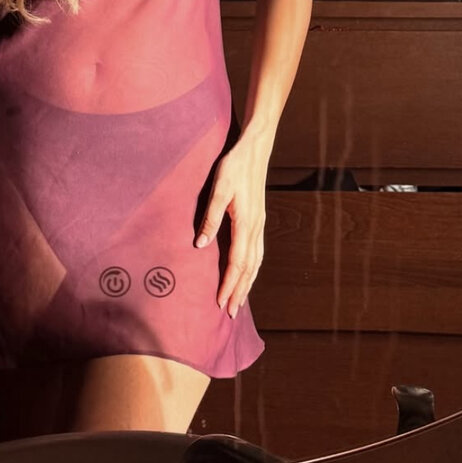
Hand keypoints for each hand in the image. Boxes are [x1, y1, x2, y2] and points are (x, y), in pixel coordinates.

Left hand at [194, 139, 266, 318]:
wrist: (255, 149)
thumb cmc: (234, 166)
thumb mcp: (219, 188)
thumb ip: (211, 216)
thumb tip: (200, 244)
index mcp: (246, 223)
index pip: (237, 263)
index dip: (228, 284)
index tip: (220, 303)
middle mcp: (256, 228)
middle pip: (249, 268)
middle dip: (240, 291)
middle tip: (231, 313)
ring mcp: (261, 224)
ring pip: (256, 262)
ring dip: (248, 283)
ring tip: (240, 300)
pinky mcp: (260, 219)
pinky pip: (258, 252)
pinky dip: (253, 268)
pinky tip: (248, 272)